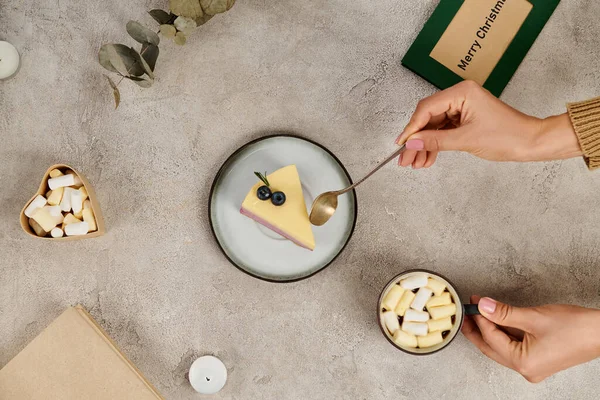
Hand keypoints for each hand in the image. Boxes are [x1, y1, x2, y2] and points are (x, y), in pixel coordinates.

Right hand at [396, 80, 582, 167]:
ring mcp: (462, 108)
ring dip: (424, 145)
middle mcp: (460, 96)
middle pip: (427, 118)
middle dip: (416, 140)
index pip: (427, 109)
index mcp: (462, 92)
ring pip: (433, 127)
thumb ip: (435, 141)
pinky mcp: (464, 119)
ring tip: (416, 163)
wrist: (531, 143)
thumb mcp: (466, 140)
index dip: (412, 128)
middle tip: (405, 158)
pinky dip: (435, 145)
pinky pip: (443, 131)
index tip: (402, 144)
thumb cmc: (508, 136)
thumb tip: (412, 143)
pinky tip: (427, 158)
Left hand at [462, 296, 599, 382]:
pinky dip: (505, 333)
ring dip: (491, 330)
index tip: (471, 303)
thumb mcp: (533, 317)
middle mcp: (526, 370)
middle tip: (465, 313)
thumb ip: (504, 313)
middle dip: (477, 329)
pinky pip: (514, 347)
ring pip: (502, 347)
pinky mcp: (539, 360)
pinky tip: (497, 320)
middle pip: (492, 348)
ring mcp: (533, 367)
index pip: (491, 338)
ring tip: (479, 312)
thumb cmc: (575, 327)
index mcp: (523, 363)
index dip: (479, 319)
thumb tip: (482, 306)